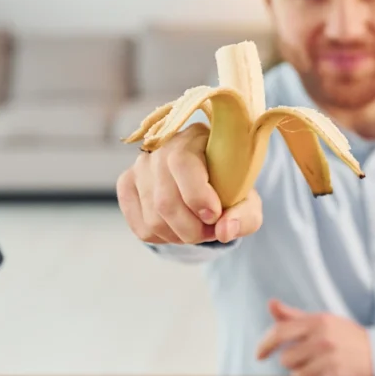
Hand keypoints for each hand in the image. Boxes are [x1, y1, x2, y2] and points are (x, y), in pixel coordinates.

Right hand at [116, 122, 262, 244]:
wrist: (208, 183)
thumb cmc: (229, 188)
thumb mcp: (247, 201)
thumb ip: (244, 216)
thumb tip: (224, 231)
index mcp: (195, 137)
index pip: (182, 163)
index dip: (197, 195)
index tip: (214, 216)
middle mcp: (162, 147)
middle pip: (165, 199)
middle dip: (192, 228)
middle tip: (210, 231)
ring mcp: (140, 166)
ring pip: (153, 217)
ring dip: (179, 235)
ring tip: (198, 230)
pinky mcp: (127, 184)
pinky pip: (141, 226)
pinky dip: (163, 238)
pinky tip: (177, 229)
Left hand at [255, 299, 373, 375]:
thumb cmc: (346, 338)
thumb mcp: (323, 321)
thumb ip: (294, 316)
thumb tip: (271, 304)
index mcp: (318, 321)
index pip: (280, 332)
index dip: (265, 344)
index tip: (259, 355)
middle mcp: (323, 339)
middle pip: (286, 359)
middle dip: (295, 362)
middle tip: (312, 359)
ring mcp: (329, 359)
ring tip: (322, 368)